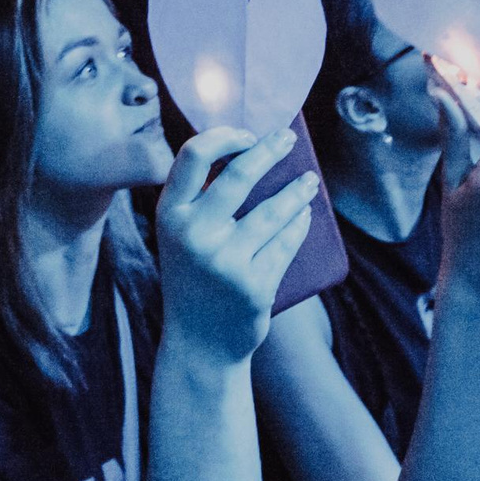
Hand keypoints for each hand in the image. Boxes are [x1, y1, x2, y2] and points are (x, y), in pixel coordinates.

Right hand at [156, 127, 316, 364]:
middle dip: (270, 150)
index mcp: (170, 215)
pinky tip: (304, 216)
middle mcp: (193, 235)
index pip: (193, 155)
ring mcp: (225, 262)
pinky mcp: (255, 285)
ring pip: (273, 210)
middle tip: (288, 138)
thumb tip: (250, 150)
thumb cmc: (194, 278)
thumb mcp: (179, 236)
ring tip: (309, 182)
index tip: (248, 135)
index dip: (224, 136)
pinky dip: (299, 225)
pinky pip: (286, 243)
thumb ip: (199, 199)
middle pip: (240, 174)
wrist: (200, 344)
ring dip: (297, 191)